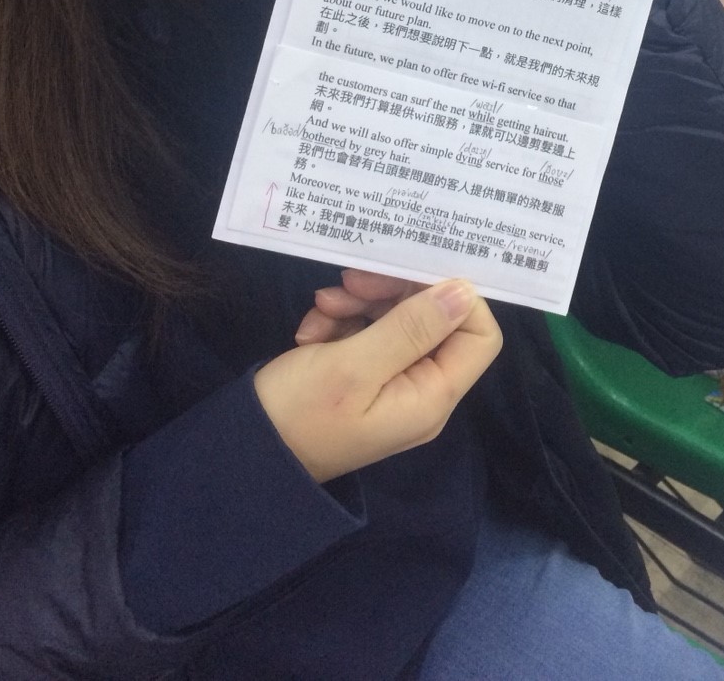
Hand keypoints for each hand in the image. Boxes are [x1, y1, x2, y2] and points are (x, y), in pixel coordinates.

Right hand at [254, 278, 501, 482]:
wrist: (244, 454)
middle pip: (434, 319)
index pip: (479, 335)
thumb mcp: (353, 365)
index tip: (412, 269)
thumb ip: (411, 327)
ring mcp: (392, 384)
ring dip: (359, 304)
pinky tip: (311, 329)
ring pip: (396, 319)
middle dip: (392, 292)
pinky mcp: (363, 376)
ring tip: (320, 307)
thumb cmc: (299, 413)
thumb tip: (465, 292)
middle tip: (350, 279)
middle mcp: (421, 391)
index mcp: (431, 395)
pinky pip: (368, 332)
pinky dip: (341, 321)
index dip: (456, 297)